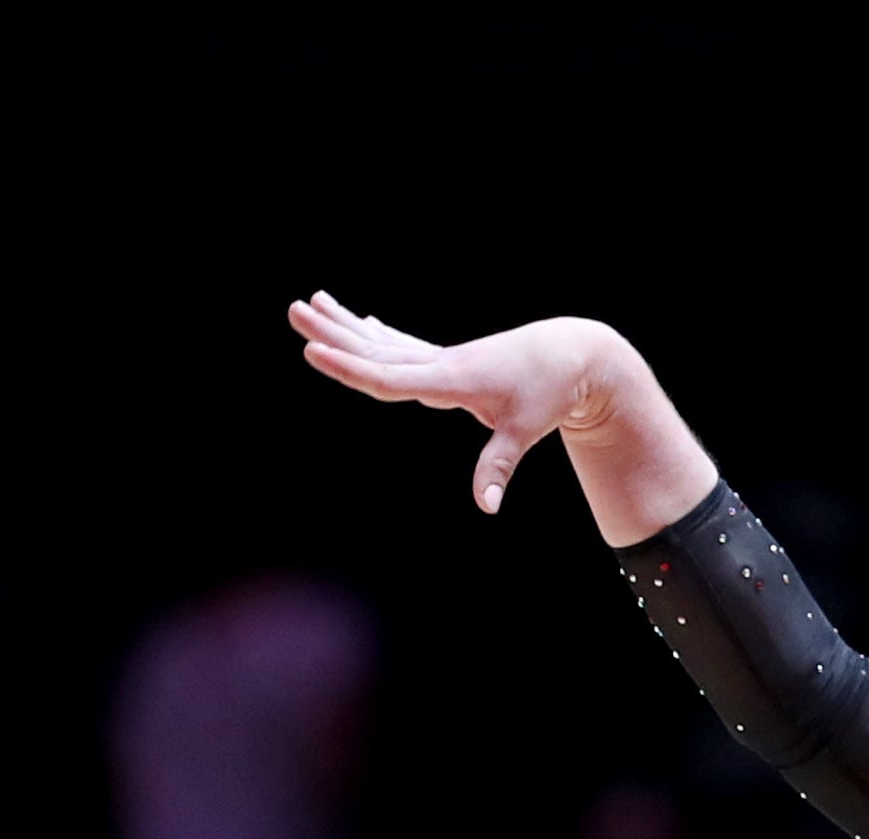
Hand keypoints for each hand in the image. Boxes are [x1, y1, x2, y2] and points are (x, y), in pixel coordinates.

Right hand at [288, 294, 614, 513]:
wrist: (575, 355)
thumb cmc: (549, 393)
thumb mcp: (526, 431)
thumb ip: (498, 466)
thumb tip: (487, 507)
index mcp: (451, 380)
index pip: (388, 377)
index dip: (349, 368)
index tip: (314, 351)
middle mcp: (440, 364)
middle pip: (374, 351)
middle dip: (333, 335)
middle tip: (293, 310)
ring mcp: (444, 359)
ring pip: (384, 343)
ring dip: (346, 326)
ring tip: (311, 301)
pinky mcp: (452, 360)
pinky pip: (404, 346)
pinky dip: (379, 335)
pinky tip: (361, 319)